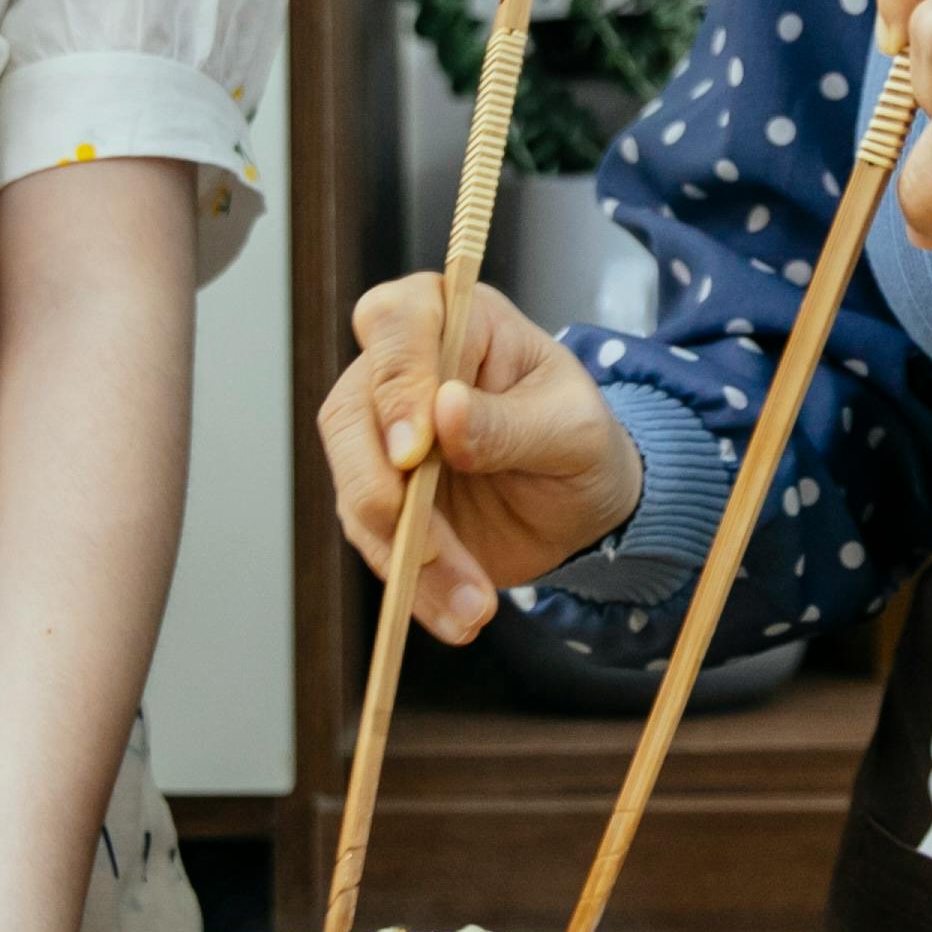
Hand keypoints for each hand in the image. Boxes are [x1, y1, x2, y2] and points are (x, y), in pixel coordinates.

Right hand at [316, 276, 645, 638]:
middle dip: (384, 489)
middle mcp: (401, 370)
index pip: (397, 324)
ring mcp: (379, 438)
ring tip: (473, 601)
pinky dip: (415, 586)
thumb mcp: (573, 428)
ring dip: (409, 556)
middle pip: (350, 415)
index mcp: (452, 318)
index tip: (417, 450)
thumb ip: (510, 422)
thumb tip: (446, 412)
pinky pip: (375, 543)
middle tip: (429, 546)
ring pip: (355, 488)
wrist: (581, 505)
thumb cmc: (580, 440)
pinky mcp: (378, 498)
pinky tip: (459, 613)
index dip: (397, 384)